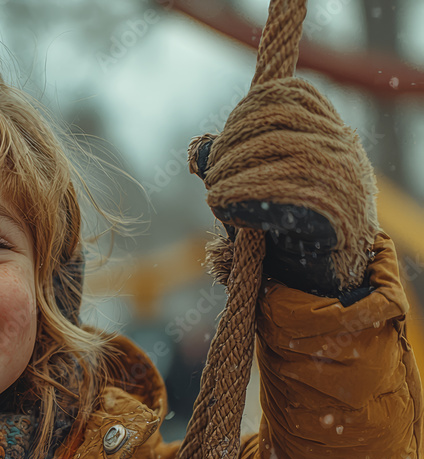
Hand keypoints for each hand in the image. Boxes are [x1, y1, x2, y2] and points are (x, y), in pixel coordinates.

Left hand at [190, 77, 378, 300]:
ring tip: (215, 190)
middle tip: (213, 171)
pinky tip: (221, 205)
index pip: (290, 93)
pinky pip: (274, 186)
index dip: (249, 108)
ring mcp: (339, 175)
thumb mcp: (269, 187)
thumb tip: (198, 149)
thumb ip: (242, 161)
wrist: (328, 284)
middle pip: (274, 116)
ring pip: (272, 146)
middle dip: (232, 140)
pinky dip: (237, 193)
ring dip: (229, 167)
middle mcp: (341, 147)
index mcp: (334, 134)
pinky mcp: (330, 207)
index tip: (228, 134)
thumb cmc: (290, 234)